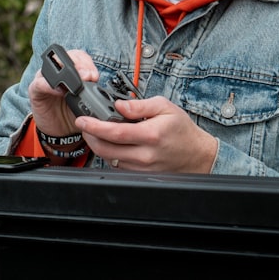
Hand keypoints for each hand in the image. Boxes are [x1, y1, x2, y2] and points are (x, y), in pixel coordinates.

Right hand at [28, 48, 99, 136]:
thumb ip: (93, 94)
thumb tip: (100, 90)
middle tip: (88, 77)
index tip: (95, 76)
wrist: (59, 131)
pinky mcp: (35, 90)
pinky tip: (60, 92)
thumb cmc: (73, 113)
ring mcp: (44, 79)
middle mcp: (56, 71)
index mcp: (71, 70)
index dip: (87, 63)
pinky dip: (50, 86)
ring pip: (51, 66)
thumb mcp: (87, 103)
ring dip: (65, 73)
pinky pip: (40, 83)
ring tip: (76, 84)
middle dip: (80, 65)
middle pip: (66, 57)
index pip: (79, 57)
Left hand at [76, 96, 217, 173]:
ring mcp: (142, 168)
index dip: (94, 126)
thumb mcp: (164, 107)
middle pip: (105, 149)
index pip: (114, 132)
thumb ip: (139, 105)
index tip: (82, 120)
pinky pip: (117, 165)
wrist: (196, 154)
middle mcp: (144, 155)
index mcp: (150, 135)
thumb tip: (119, 104)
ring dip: (98, 145)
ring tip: (97, 131)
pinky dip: (109, 153)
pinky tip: (111, 142)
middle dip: (89, 136)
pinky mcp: (140, 174)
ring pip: (109, 159)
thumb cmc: (181, 130)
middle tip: (84, 124)